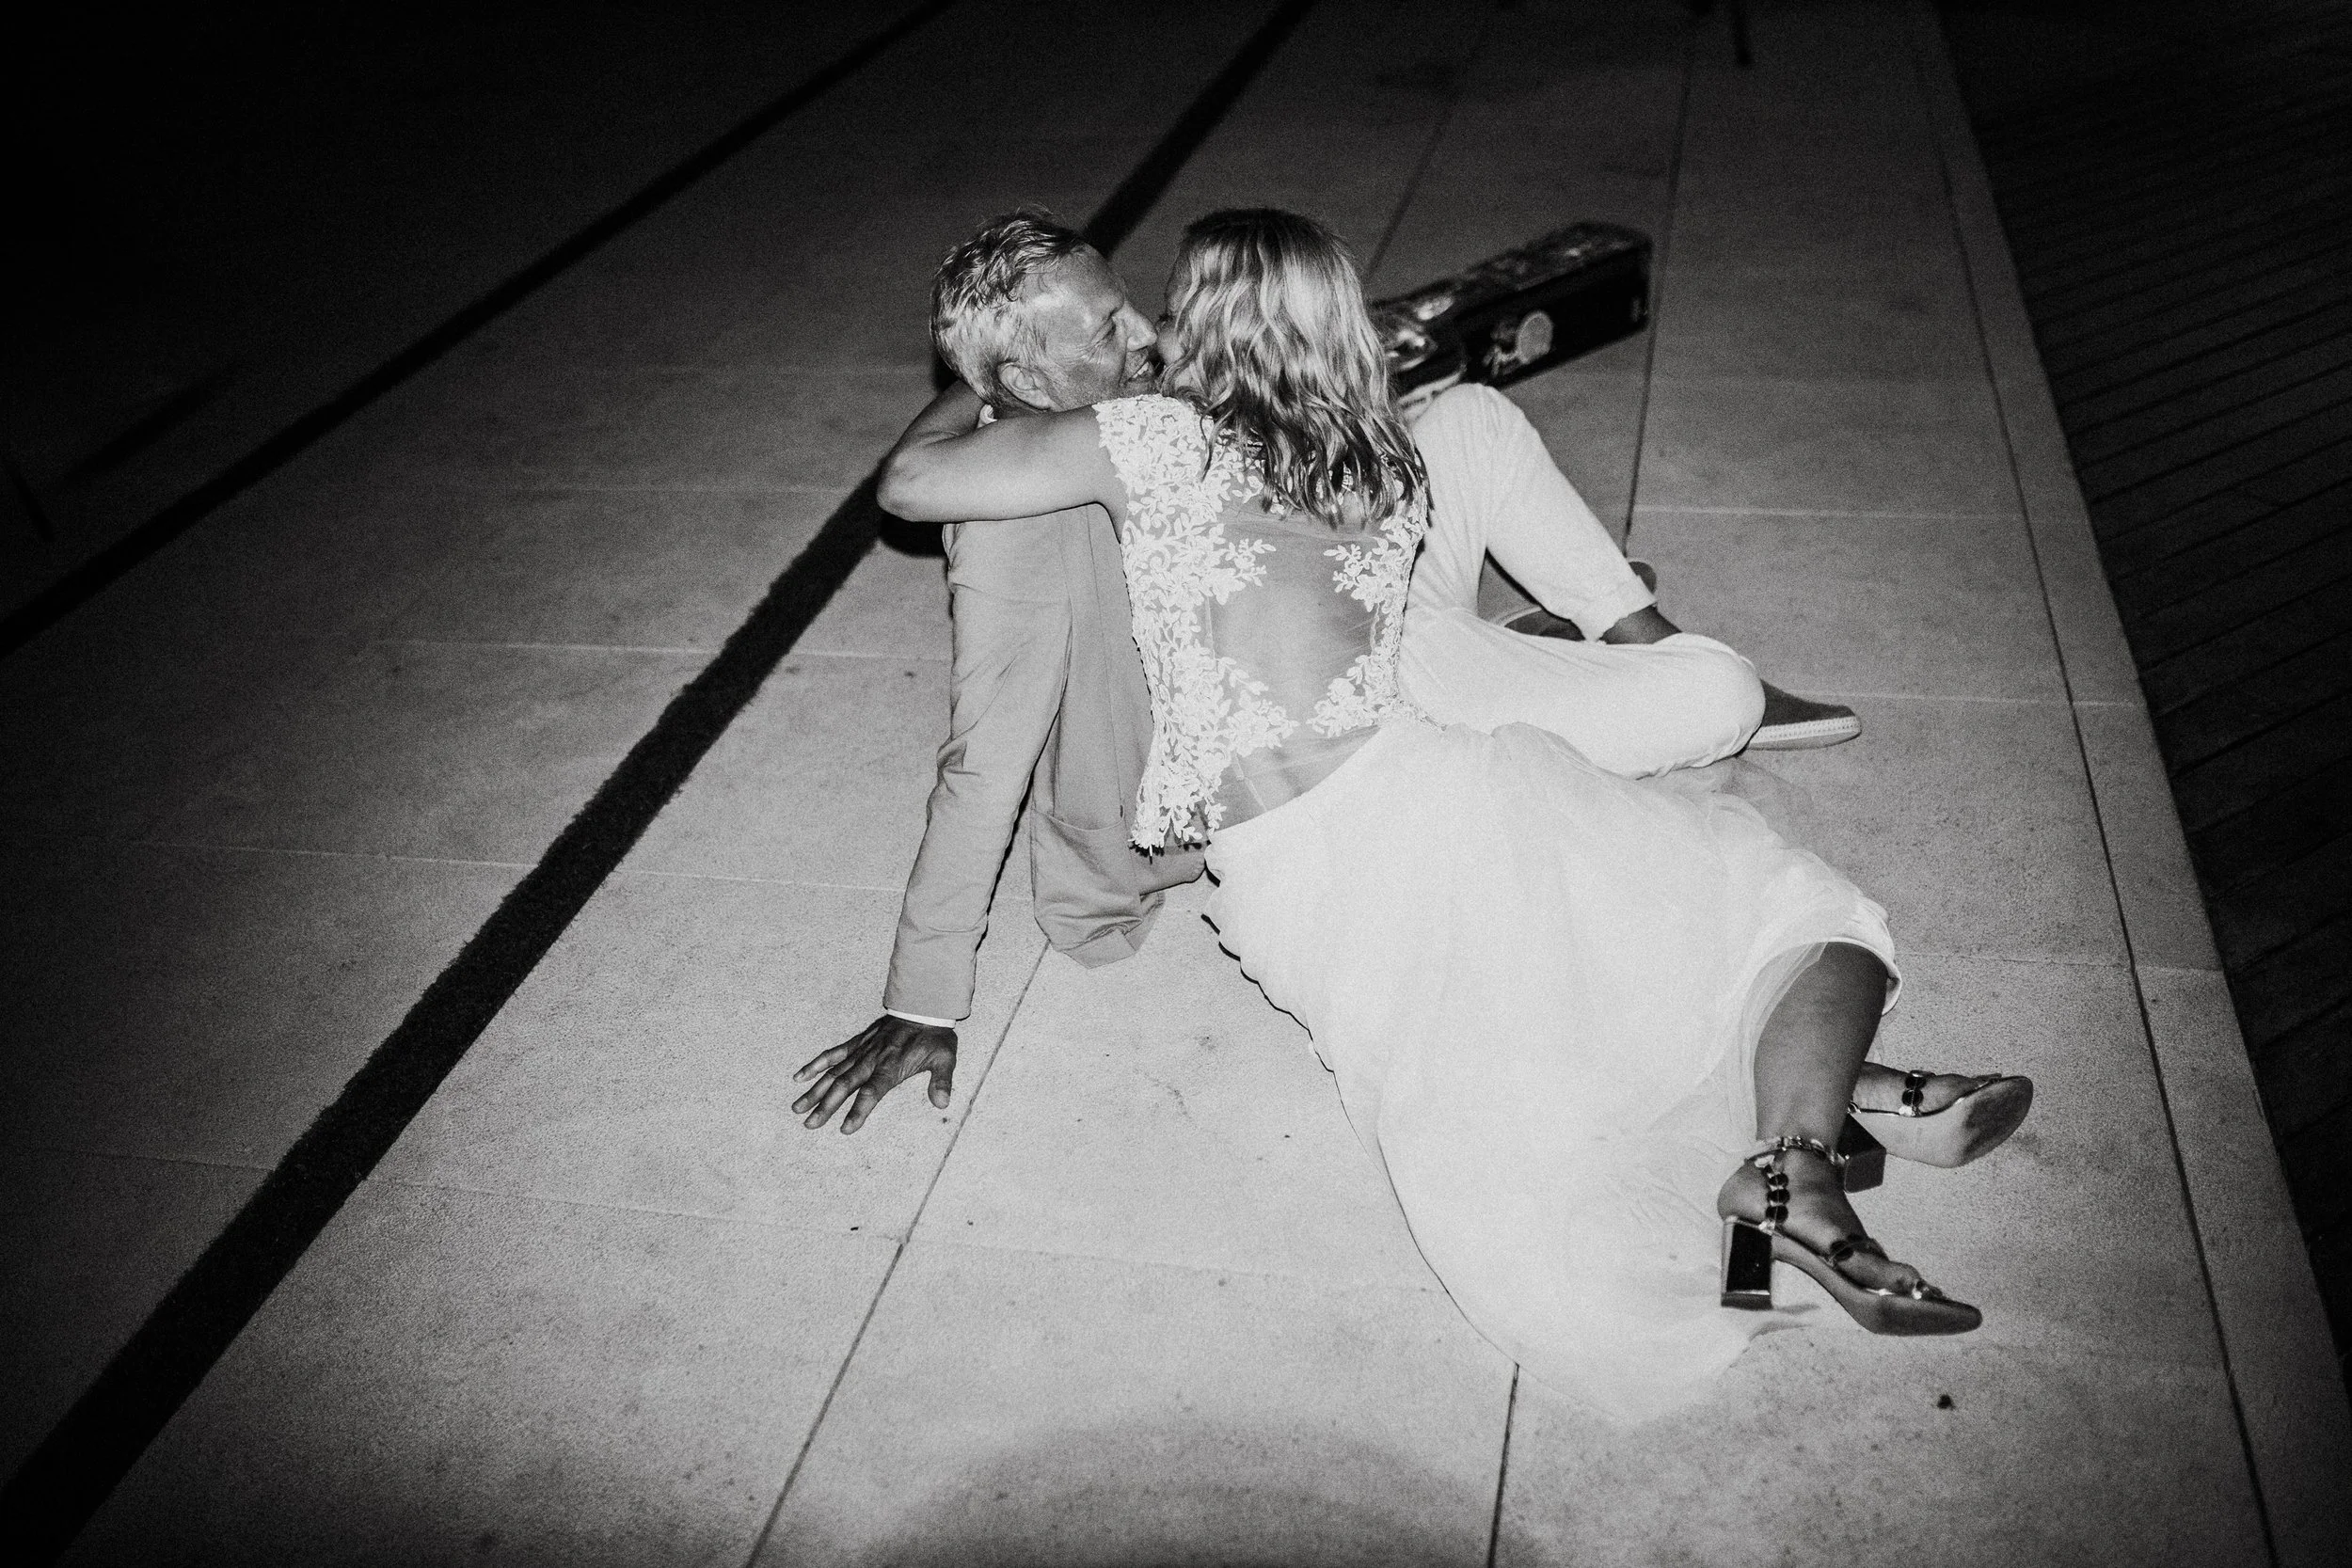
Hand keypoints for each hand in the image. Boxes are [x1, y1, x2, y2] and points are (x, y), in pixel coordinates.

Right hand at [792, 1015, 957, 1133]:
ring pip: (834, 1072)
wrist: (924, 1007)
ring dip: (815, 1091)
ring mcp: (861, 1050)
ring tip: (797, 1108)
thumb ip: (941, 1081)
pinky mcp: (857, 1042)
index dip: (858, 1110)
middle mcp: (871, 1060)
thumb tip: (942, 1102)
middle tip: (810, 1124)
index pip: (871, 1092)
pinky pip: (832, 1054)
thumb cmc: (934, 1037)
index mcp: (891, 1067)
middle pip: (845, 1085)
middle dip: (826, 1106)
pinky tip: (799, 1077)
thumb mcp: (945, 1059)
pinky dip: (816, 1064)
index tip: (845, 1128)